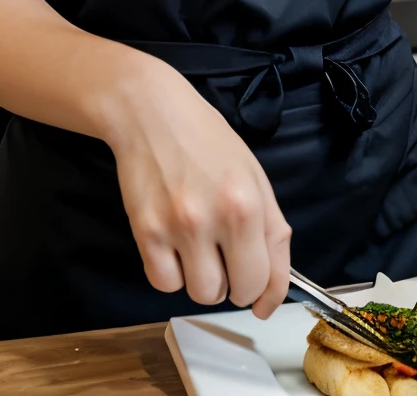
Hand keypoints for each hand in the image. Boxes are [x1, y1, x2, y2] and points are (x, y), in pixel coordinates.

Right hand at [102, 55, 290, 316]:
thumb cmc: (207, 139)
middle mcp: (216, 217)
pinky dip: (171, 273)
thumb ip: (270, 227)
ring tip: (197, 247)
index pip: (268, 276)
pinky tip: (172, 245)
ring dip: (202, 279)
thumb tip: (271, 286)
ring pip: (200, 294)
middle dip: (236, 285)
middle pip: (236, 293)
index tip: (261, 302)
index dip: (267, 296)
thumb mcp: (253, 175)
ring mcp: (178, 227)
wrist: (152, 113)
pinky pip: (164, 283)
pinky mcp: (145, 232)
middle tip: (227, 260)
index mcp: (249, 202)